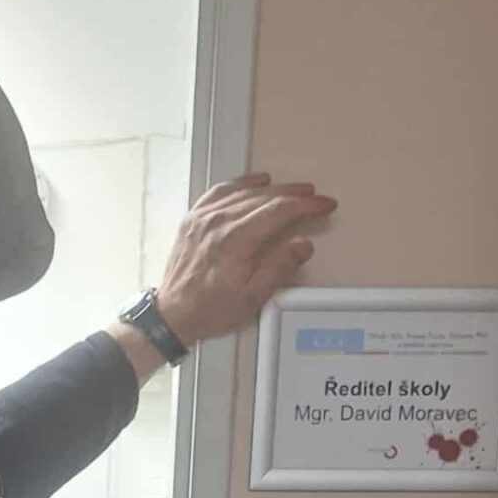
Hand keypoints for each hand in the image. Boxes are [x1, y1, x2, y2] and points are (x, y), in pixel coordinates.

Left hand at [154, 173, 337, 345]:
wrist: (174, 313)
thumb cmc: (211, 308)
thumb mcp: (253, 297)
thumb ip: (280, 268)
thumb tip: (303, 245)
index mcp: (236, 239)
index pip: (279, 210)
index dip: (306, 205)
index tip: (323, 205)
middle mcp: (219, 221)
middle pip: (264, 197)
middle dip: (293, 194)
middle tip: (313, 196)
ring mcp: (203, 217)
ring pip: (243, 191)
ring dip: (271, 188)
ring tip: (290, 189)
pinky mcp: (193, 219)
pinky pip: (219, 192)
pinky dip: (239, 185)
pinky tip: (252, 184)